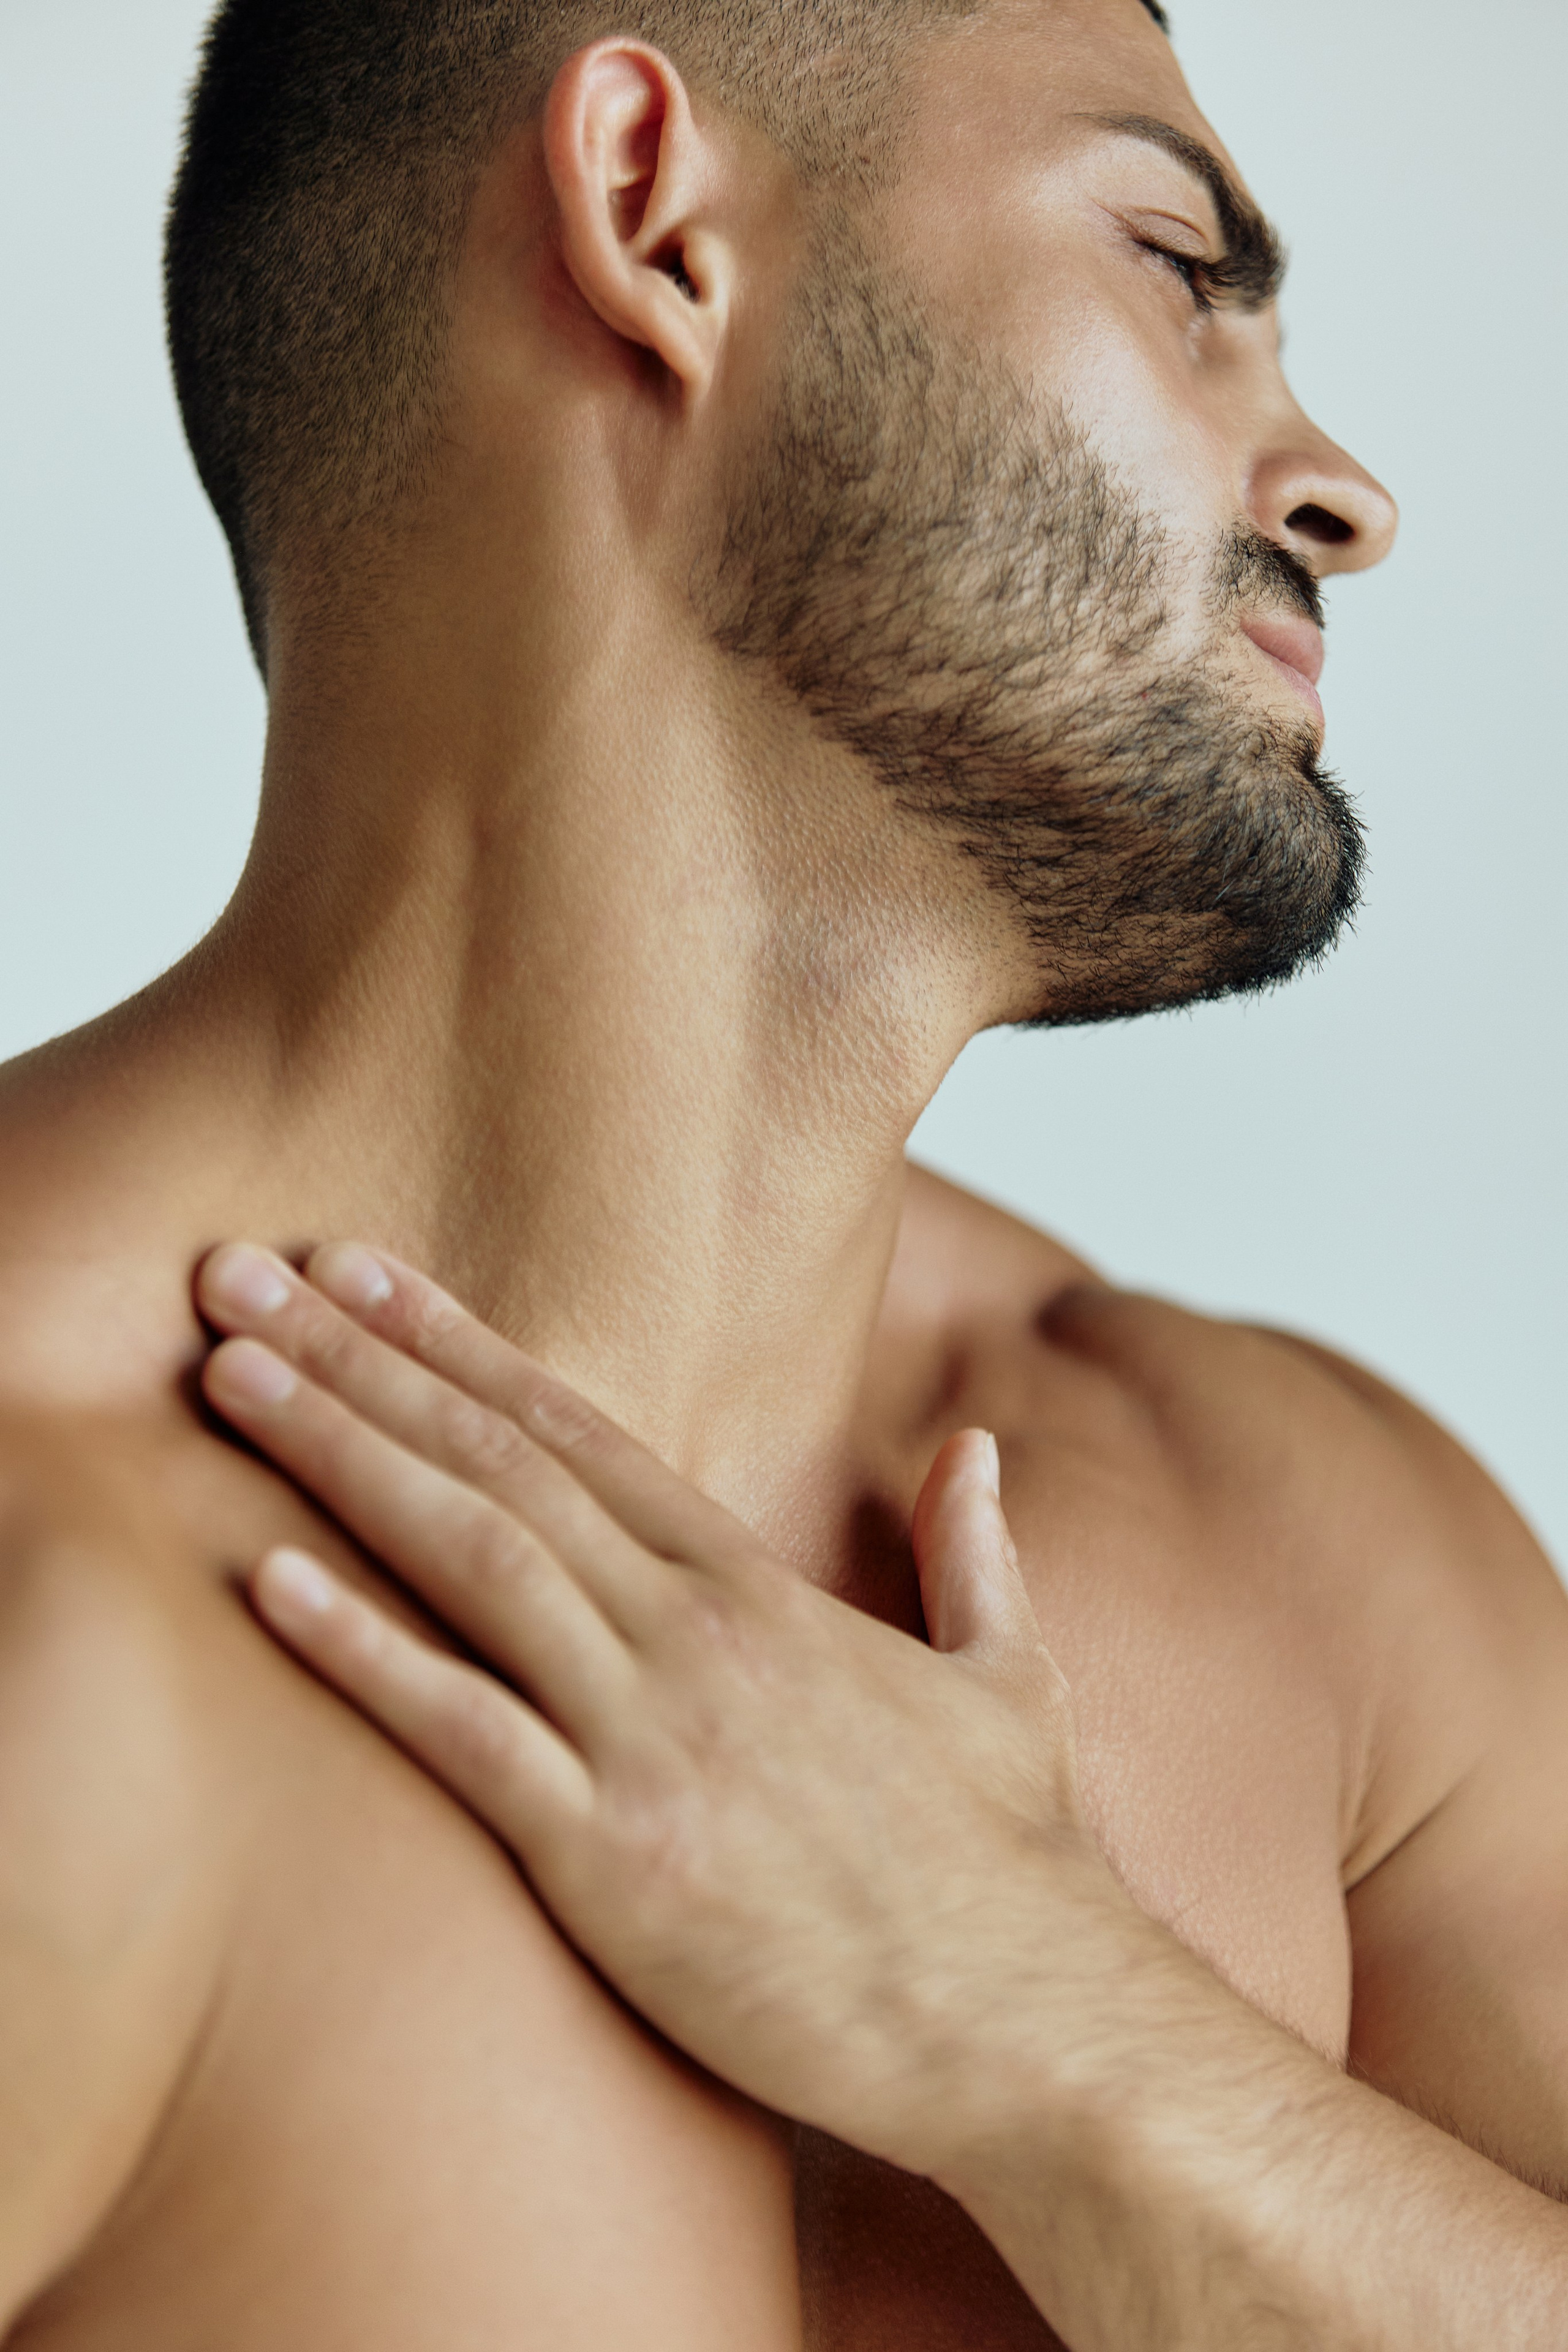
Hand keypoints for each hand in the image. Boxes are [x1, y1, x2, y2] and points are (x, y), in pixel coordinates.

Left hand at [196, 1240, 1136, 2177]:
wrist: (1033, 2023)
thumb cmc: (1014, 1865)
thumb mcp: (1013, 1676)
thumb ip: (976, 1551)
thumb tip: (974, 1453)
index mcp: (760, 1592)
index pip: (582, 1433)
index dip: (460, 1346)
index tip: (367, 1277)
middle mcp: (693, 1636)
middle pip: (501, 1462)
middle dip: (361, 1361)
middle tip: (241, 1278)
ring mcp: (653, 1739)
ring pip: (470, 1559)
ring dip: (339, 1458)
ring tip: (229, 1379)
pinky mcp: (619, 1858)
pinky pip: (466, 1734)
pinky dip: (363, 1653)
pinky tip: (268, 1585)